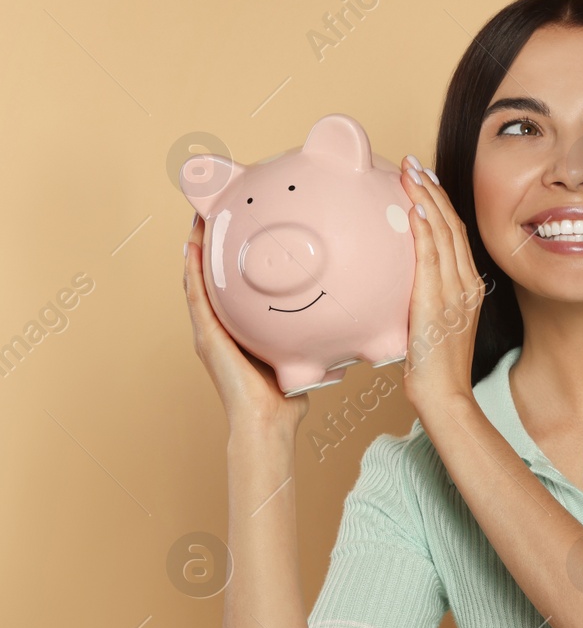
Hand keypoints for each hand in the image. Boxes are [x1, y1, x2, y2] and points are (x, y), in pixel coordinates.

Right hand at [181, 212, 308, 435]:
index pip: (237, 281)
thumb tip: (346, 306)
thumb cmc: (287, 392)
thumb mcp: (303, 347)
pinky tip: (191, 247)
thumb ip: (315, 326)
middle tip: (218, 206)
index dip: (236, 251)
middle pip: (213, 273)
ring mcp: (209, 329)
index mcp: (240, 324)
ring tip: (199, 215)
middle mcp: (221, 322)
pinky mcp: (205, 336)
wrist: (267, 420)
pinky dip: (191, 271)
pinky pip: (195, 297)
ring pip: (197, 278)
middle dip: (215, 241)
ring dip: (195, 247)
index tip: (246, 220)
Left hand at [399, 155, 485, 419]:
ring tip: (410, 172)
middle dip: (433, 190)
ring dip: (427, 197)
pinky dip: (425, 226)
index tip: (423, 181)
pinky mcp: (439, 298)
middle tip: (414, 164)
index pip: (455, 235)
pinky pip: (432, 254)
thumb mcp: (429, 327)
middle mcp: (466, 283)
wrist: (444, 394)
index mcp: (466, 287)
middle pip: (452, 225)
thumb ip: (419, 302)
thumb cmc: (434, 369)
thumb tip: (396, 289)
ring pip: (444, 232)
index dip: (440, 204)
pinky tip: (412, 205)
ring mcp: (456, 289)